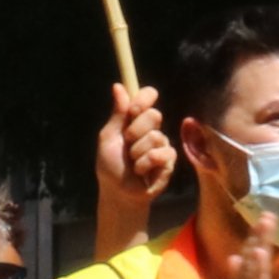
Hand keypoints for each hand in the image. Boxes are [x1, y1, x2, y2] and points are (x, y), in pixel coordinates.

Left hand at [97, 82, 174, 210]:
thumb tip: (118, 86)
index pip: (147, 97)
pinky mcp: (169, 160)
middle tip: (127, 142)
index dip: (144, 97)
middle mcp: (150, 128)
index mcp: (134, 119)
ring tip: (133, 162)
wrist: (119, 191)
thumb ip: (117, 114)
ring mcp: (161, 144)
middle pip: (154, 114)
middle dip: (136, 130)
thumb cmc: (111, 165)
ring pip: (157, 136)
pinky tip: (142, 171)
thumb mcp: (108, 137)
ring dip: (138, 152)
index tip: (134, 108)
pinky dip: (146, 163)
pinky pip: (162, 153)